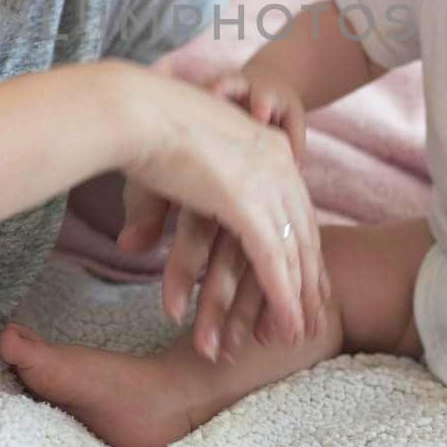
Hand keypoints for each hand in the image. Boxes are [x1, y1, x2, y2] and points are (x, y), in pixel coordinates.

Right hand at [115, 64, 324, 355]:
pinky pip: (274, 262)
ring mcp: (267, 182)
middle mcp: (277, 163)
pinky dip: (282, 299)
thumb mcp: (166, 172)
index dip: (302, 248)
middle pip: (303, 233)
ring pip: (294, 254)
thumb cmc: (136, 129)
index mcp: (266, 146)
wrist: (135, 107)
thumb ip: (160, 211)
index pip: (295, 207)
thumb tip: (133, 245)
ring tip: (299, 338)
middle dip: (309, 282)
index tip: (307, 283)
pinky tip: (287, 328)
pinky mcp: (248, 204)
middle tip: (312, 320)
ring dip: (298, 301)